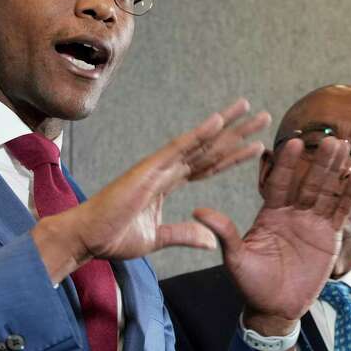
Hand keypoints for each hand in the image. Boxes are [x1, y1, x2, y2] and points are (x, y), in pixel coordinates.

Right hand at [33, 99, 270, 282]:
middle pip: (209, 149)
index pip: (207, 166)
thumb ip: (183, 235)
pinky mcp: (147, 170)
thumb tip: (210, 241)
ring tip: (250, 109)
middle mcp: (164, 170)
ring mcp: (156, 167)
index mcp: (165, 184)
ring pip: (198, 143)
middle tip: (264, 116)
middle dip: (236, 133)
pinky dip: (198, 134)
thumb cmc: (112, 238)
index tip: (257, 145)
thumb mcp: (157, 239)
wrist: (86, 238)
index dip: (232, 155)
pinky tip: (218, 121)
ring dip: (225, 126)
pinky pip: (178, 149)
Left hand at [194, 137, 350, 335]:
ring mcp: (311, 222)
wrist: (275, 307)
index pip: (279, 182)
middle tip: (329, 136)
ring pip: (325, 190)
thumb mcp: (235, 258)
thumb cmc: (251, 284)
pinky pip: (339, 212)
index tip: (293, 142)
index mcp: (270, 212)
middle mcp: (292, 212)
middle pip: (307, 181)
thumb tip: (198, 210)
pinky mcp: (328, 236)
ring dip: (334, 170)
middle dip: (317, 160)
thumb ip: (224, 232)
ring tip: (343, 147)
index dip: (287, 164)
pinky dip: (347, 195)